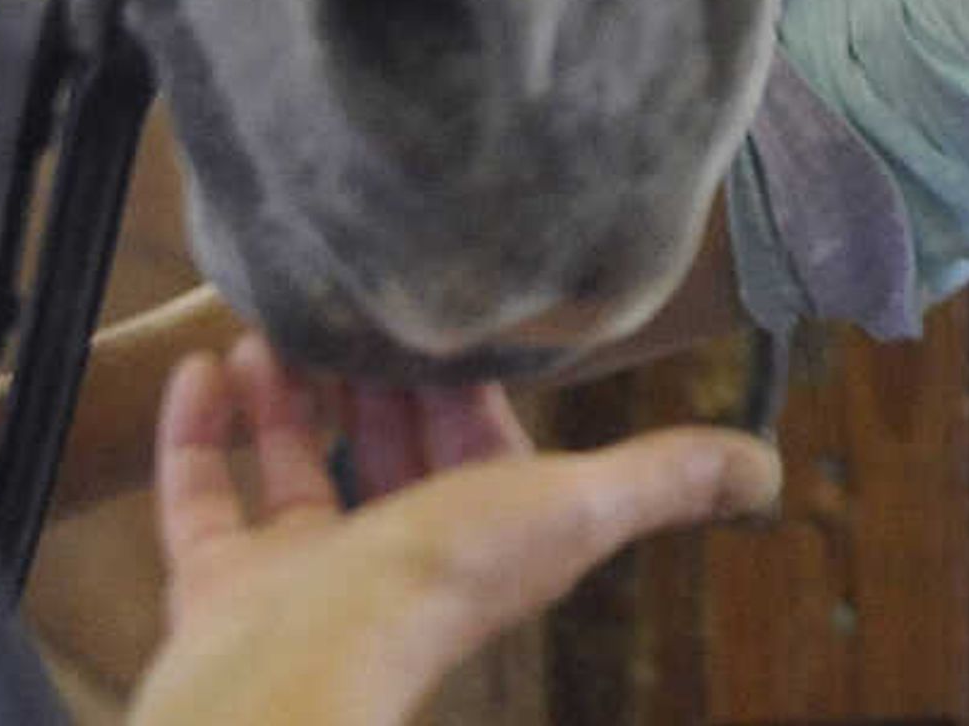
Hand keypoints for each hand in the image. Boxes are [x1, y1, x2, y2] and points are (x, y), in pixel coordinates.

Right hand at [129, 334, 778, 725]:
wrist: (292, 671)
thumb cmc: (430, 589)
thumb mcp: (571, 509)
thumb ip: (665, 480)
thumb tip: (765, 465)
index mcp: (476, 532)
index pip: (479, 437)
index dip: (469, 375)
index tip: (450, 303)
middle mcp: (388, 555)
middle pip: (385, 446)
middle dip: (373, 375)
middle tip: (353, 295)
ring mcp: (297, 576)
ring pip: (291, 467)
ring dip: (286, 393)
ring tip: (269, 320)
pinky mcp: (216, 588)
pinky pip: (202, 499)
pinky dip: (203, 432)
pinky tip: (205, 364)